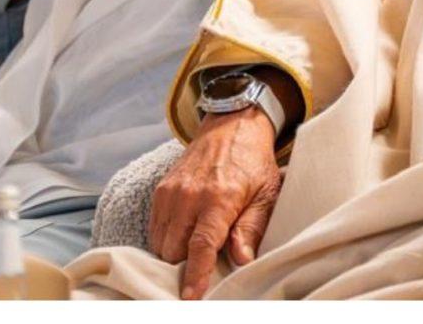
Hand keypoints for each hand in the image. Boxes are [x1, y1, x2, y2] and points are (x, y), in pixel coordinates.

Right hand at [150, 107, 281, 299]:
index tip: (190, 297)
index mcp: (219, 198)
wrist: (231, 125)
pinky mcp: (161, 189)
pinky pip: (155, 227)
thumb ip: (252, 228)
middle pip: (174, 249)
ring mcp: (171, 191)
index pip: (201, 245)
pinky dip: (165, 239)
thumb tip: (241, 260)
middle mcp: (189, 195)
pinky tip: (183, 240)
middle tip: (203, 271)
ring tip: (194, 255)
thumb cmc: (253, 162)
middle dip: (184, 267)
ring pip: (160, 241)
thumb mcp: (267, 194)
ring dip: (174, 254)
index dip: (195, 275)